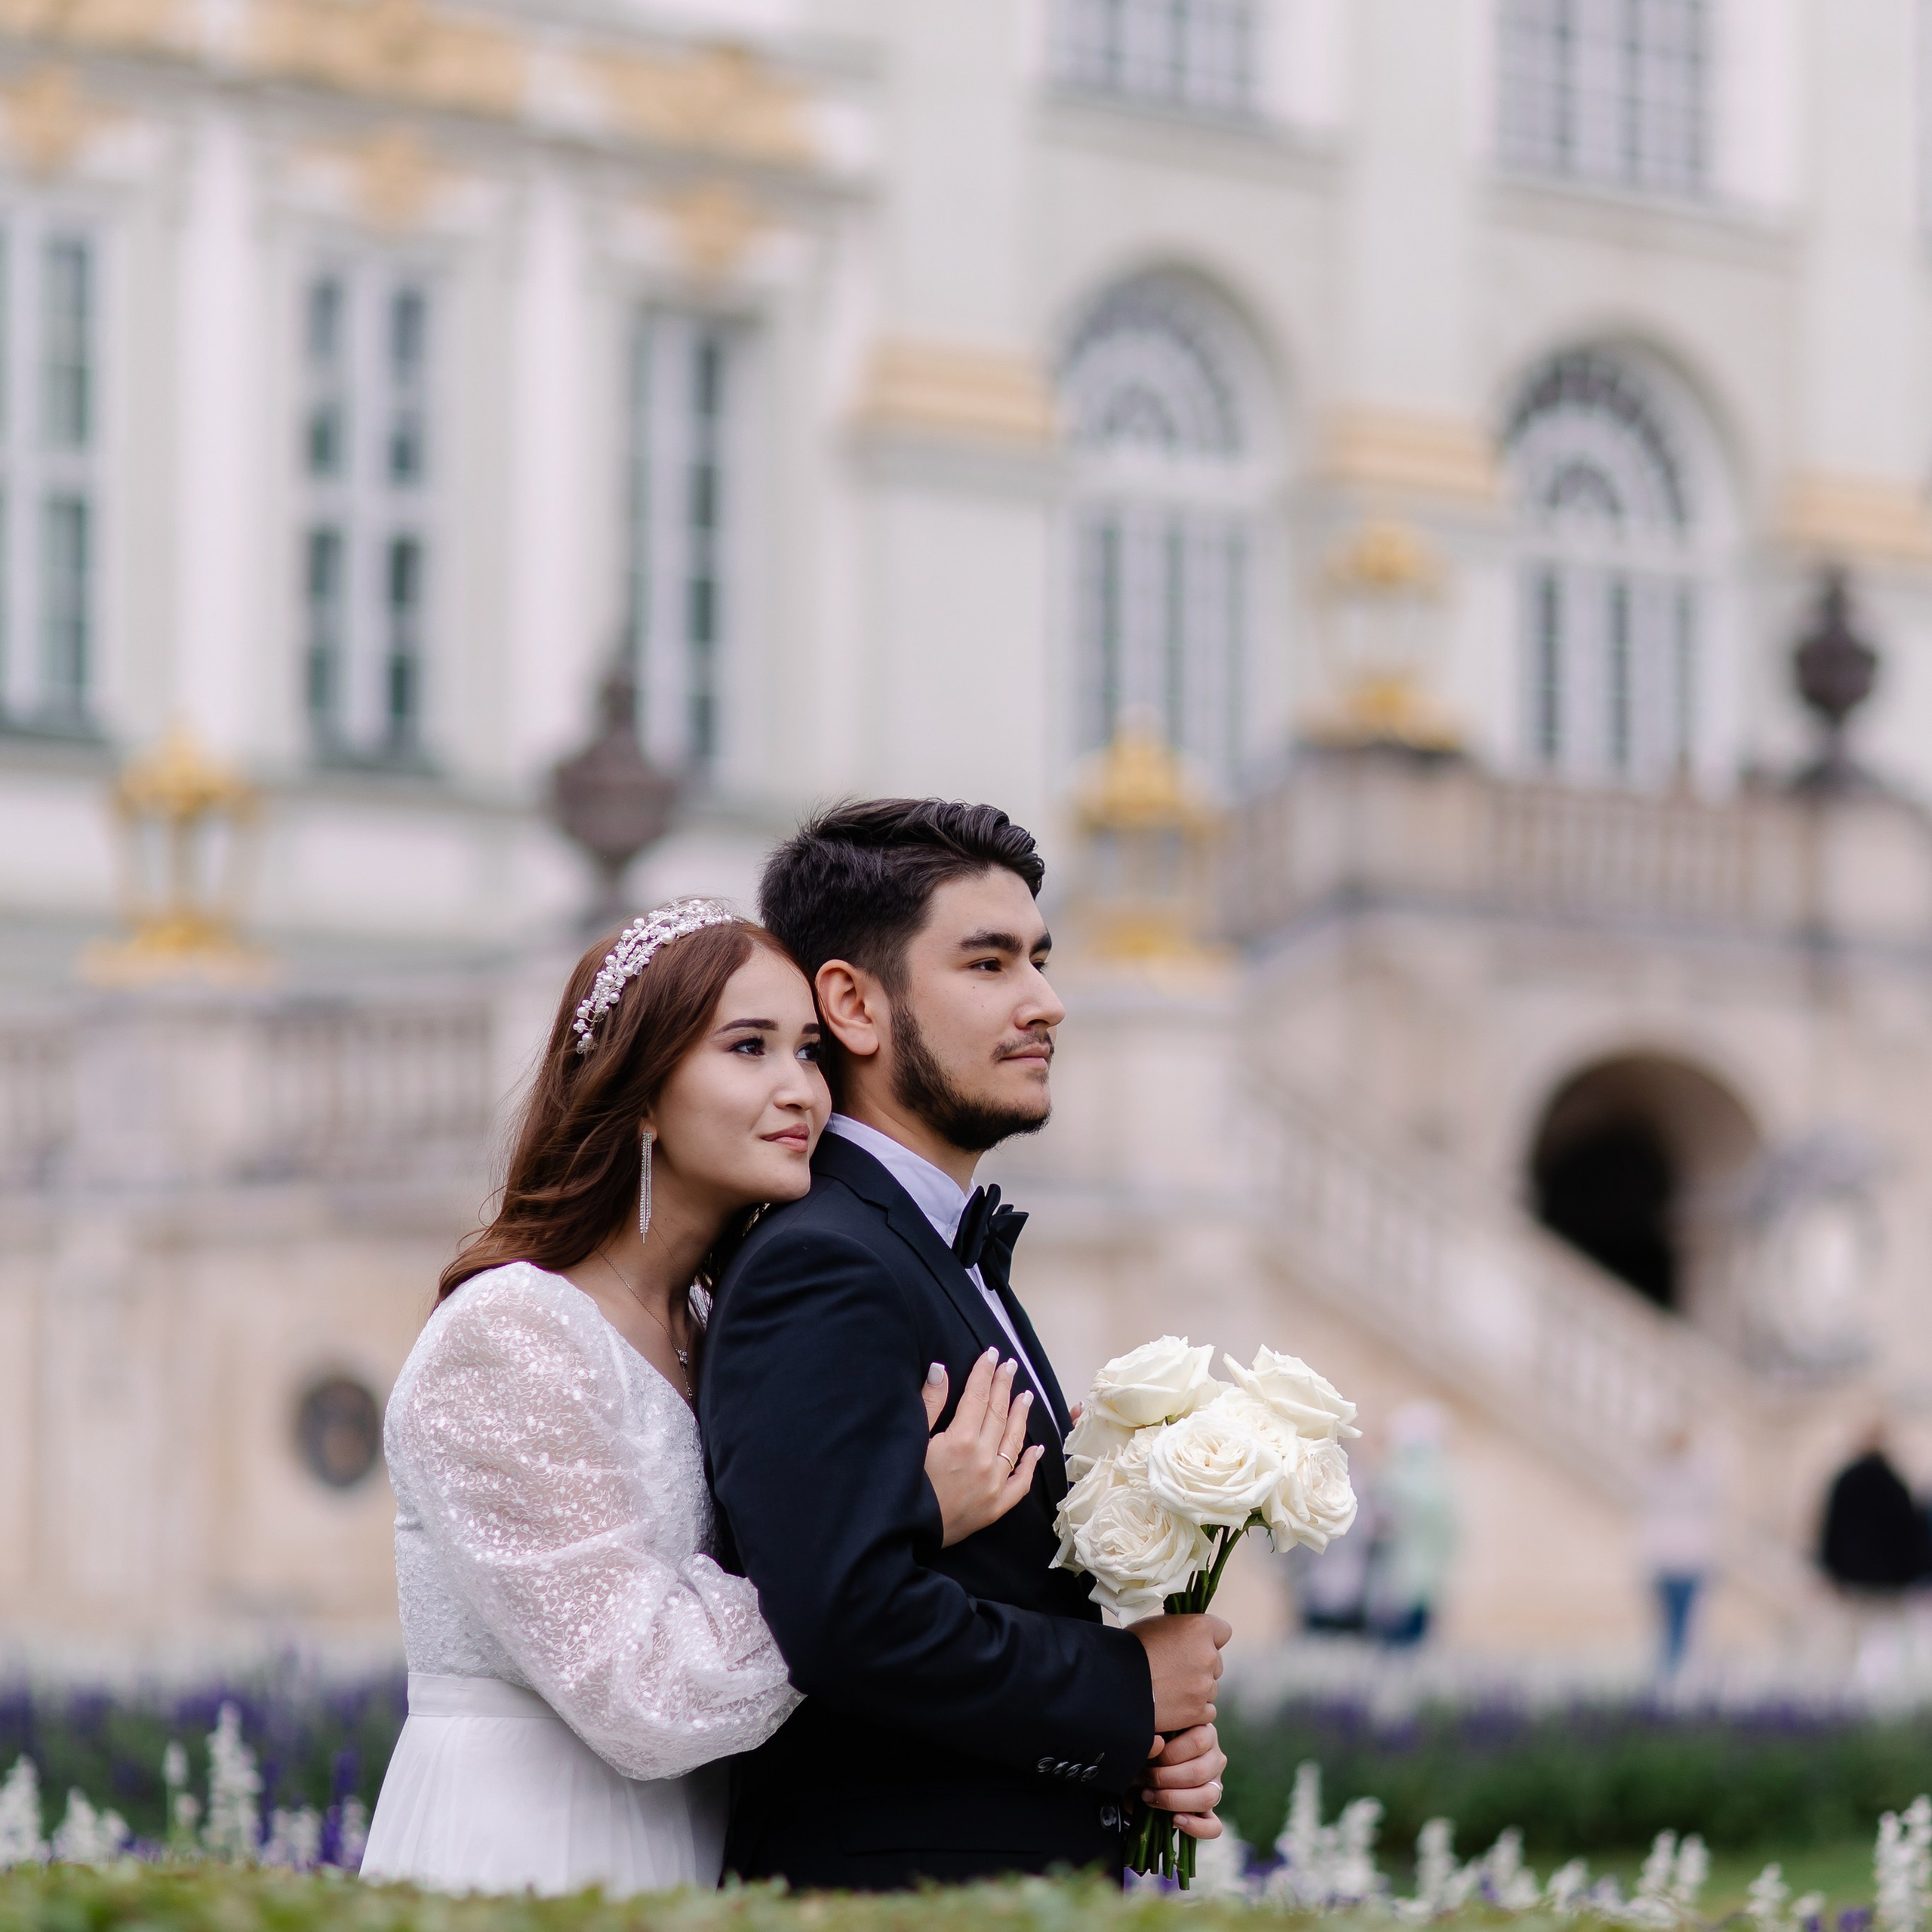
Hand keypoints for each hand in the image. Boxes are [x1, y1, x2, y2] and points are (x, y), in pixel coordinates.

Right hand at [921, 1349, 1043, 1546]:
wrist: (907, 1533)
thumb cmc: (904, 1486)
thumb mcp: (912, 1440)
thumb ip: (929, 1404)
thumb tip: (940, 1369)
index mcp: (960, 1440)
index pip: (977, 1397)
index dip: (984, 1373)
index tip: (992, 1354)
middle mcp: (983, 1458)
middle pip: (997, 1414)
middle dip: (1004, 1386)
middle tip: (1011, 1365)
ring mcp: (994, 1483)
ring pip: (1013, 1441)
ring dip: (1020, 1416)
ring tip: (1026, 1395)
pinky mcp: (997, 1506)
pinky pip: (1021, 1481)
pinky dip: (1030, 1463)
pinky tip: (1038, 1448)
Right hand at [1128, 1612, 1229, 1734]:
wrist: (1115, 1683)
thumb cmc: (1130, 1649)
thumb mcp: (1156, 1625)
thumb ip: (1181, 1630)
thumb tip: (1187, 1636)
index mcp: (1199, 1629)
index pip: (1223, 1631)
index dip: (1209, 1638)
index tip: (1195, 1644)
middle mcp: (1207, 1656)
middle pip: (1216, 1662)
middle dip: (1201, 1666)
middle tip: (1175, 1670)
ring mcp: (1204, 1686)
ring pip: (1211, 1688)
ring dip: (1196, 1689)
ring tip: (1169, 1689)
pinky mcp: (1198, 1711)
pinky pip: (1207, 1711)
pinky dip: (1195, 1711)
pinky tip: (1174, 1706)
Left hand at [1141, 1723, 1225, 1840]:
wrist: (1140, 1767)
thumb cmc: (1147, 1746)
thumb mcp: (1150, 1737)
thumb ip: (1153, 1738)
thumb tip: (1156, 1745)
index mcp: (1203, 1731)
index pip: (1197, 1742)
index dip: (1169, 1754)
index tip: (1149, 1756)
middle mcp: (1214, 1756)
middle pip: (1199, 1772)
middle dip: (1165, 1778)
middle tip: (1145, 1778)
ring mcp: (1215, 1784)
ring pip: (1208, 1797)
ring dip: (1174, 1800)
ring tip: (1150, 1797)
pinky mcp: (1209, 1810)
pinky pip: (1213, 1826)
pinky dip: (1195, 1827)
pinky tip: (1175, 1820)